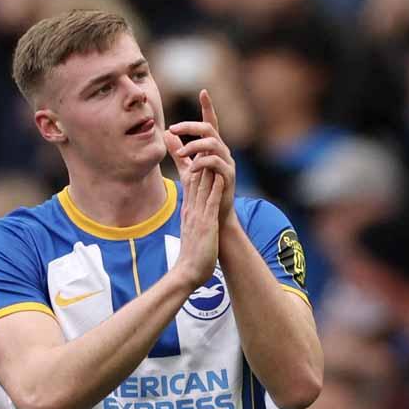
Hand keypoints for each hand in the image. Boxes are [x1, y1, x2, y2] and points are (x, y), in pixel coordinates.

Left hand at [166, 90, 235, 223]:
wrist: (215, 213)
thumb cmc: (203, 191)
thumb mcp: (187, 168)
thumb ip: (178, 151)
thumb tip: (166, 133)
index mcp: (213, 147)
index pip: (210, 122)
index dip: (208, 107)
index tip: (203, 92)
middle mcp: (223, 151)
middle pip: (209, 129)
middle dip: (191, 126)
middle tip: (173, 129)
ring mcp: (227, 163)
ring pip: (213, 143)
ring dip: (194, 145)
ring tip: (180, 153)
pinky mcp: (228, 175)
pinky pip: (215, 162)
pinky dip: (201, 162)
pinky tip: (190, 169)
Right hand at [170, 154, 223, 287]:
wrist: (187, 272)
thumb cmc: (192, 255)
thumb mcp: (190, 231)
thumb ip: (192, 218)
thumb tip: (193, 211)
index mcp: (189, 209)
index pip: (190, 180)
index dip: (193, 161)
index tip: (195, 145)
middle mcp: (191, 208)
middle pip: (194, 177)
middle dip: (197, 156)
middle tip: (201, 136)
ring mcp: (198, 215)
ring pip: (202, 185)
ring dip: (207, 165)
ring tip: (212, 146)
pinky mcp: (205, 224)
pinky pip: (210, 202)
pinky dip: (215, 188)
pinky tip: (221, 174)